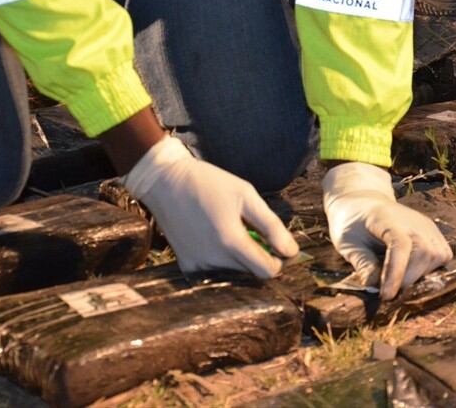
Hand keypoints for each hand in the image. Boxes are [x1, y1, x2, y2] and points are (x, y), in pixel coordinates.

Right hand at [123, 135, 297, 277]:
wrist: (164, 181)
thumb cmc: (209, 183)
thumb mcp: (246, 196)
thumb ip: (271, 225)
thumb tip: (291, 251)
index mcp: (231, 242)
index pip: (267, 271)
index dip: (277, 259)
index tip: (274, 244)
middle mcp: (214, 260)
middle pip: (251, 272)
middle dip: (257, 256)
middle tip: (249, 230)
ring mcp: (197, 265)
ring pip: (233, 273)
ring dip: (238, 258)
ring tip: (228, 229)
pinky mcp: (186, 265)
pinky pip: (214, 271)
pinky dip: (220, 259)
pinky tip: (213, 237)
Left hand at [322, 162, 452, 299]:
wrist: (364, 206)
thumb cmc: (353, 226)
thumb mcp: (347, 244)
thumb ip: (362, 263)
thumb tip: (374, 287)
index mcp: (386, 218)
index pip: (400, 245)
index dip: (395, 273)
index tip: (386, 296)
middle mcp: (413, 219)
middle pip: (424, 252)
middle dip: (408, 278)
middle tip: (388, 290)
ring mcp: (427, 225)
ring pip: (437, 256)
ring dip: (419, 275)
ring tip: (399, 279)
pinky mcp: (434, 233)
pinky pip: (443, 255)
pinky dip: (430, 269)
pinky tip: (412, 272)